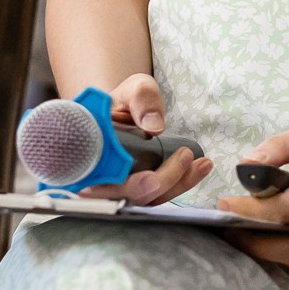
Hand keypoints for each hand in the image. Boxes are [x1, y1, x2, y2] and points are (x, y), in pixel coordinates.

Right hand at [79, 74, 211, 206]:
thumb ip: (141, 99)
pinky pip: (159, 194)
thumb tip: (154, 126)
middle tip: (185, 157)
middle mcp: (99, 179)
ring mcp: (120, 188)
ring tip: (202, 163)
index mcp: (86, 157)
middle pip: (129, 197)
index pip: (100, 186)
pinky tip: (201, 167)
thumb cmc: (122, 101)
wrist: (122, 109)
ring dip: (178, 184)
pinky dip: (182, 183)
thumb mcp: (132, 89)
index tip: (151, 179)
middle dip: (162, 182)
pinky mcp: (139, 190)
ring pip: (147, 199)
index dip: (125, 188)